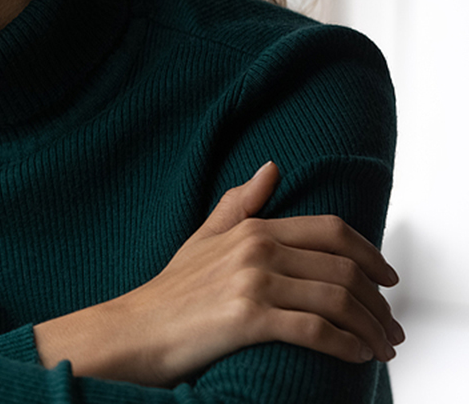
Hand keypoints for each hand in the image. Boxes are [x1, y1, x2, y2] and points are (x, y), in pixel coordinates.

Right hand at [33, 162, 404, 387]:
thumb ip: (239, 205)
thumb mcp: (203, 239)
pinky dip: (345, 346)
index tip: (389, 280)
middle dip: (378, 303)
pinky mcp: (248, 319)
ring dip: (370, 329)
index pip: (332, 231)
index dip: (371, 254)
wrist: (134, 330)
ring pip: (337, 301)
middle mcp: (256, 249)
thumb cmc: (169, 293)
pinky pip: (316, 330)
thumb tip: (271, 168)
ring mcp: (252, 282)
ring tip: (380, 348)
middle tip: (390, 328)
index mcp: (252, 229)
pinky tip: (355, 357)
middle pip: (343, 269)